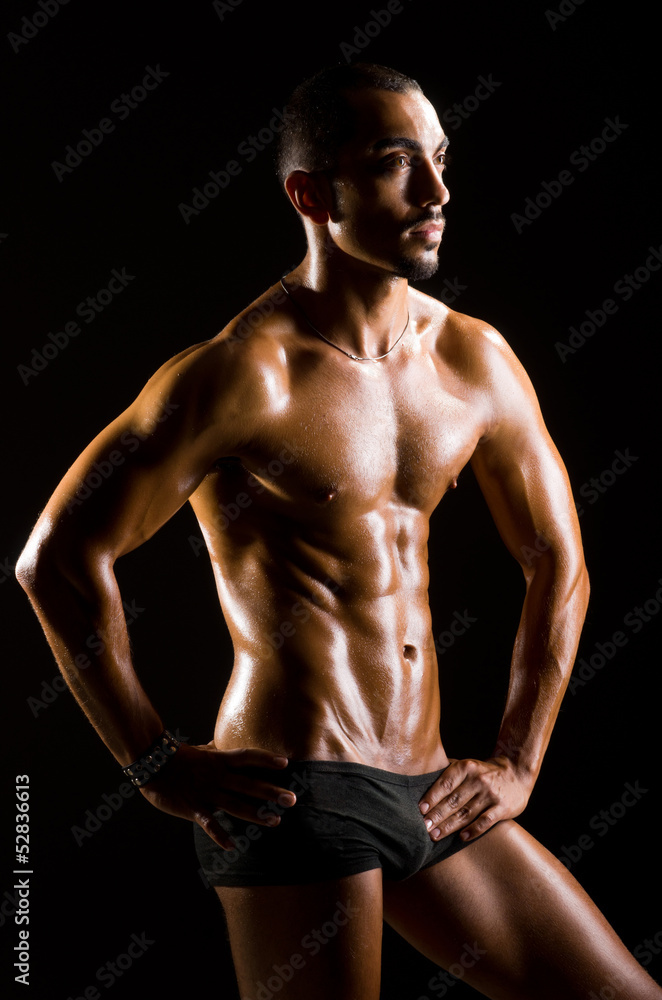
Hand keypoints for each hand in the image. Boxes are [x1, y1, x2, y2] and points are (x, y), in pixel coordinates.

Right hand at [138, 743, 296, 848]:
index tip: (286, 763)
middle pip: (249, 784)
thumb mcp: (201, 750)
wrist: (151, 764)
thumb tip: (222, 742)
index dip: (266, 759)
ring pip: (235, 805)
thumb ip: (215, 749)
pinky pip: (209, 824)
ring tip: (275, 821)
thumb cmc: (178, 756)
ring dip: (256, 814)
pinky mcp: (193, 808)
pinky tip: (233, 846)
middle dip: (271, 792)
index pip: (247, 757)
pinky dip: (220, 835)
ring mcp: (206, 793)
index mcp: (219, 760)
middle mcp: (217, 776)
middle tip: (293, 799)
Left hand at [418, 756, 534, 842]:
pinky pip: (485, 821)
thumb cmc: (484, 772)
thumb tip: (422, 780)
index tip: (421, 810)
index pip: (446, 784)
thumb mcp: (469, 765)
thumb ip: (450, 772)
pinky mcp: (503, 808)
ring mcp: (491, 794)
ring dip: (449, 826)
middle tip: (424, 827)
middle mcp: (478, 780)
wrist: (517, 772)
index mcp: (467, 767)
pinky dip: (473, 830)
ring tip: (435, 836)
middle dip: (437, 815)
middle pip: (454, 801)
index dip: (432, 797)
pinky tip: (461, 838)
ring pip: (466, 813)